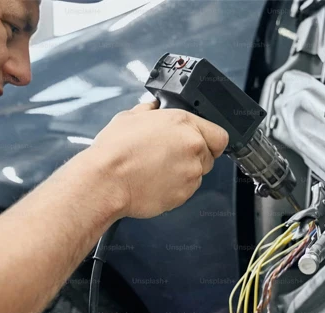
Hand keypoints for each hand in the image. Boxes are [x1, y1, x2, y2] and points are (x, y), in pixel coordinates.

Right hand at [86, 101, 228, 218]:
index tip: (201, 143)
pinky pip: (186, 190)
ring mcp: (191, 172)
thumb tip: (154, 107)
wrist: (105, 181)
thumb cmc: (115, 151)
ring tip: (156, 169)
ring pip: (197, 174)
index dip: (210, 140)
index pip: (219, 134)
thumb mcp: (130, 116)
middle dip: (193, 156)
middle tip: (169, 157)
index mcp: (184, 124)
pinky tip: (154, 181)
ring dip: (183, 173)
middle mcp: (193, 147)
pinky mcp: (184, 194)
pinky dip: (175, 188)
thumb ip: (150, 110)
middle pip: (208, 155)